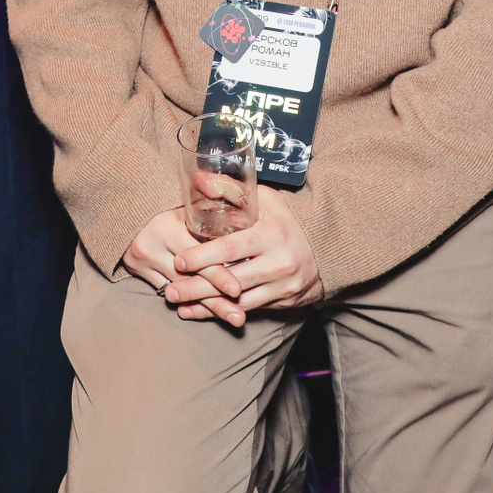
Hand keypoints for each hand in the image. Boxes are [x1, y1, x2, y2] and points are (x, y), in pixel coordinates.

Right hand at [122, 208, 246, 324]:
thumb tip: (246, 217)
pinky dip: (191, 302)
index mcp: (164, 228)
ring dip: (208, 307)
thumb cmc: (166, 206)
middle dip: (217, 301)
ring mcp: (142, 264)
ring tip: (232, 318)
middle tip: (239, 317)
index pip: (196, 257)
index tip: (237, 289)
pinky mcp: (139, 275)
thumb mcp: (185, 206)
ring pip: (181, 292)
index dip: (218, 274)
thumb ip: (210, 210)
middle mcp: (151, 248)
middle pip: (190, 280)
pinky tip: (209, 313)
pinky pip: (168, 293)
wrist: (126, 212)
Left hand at [165, 190, 323, 316]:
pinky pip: (246, 310)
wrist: (323, 251)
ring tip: (176, 302)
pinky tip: (197, 311)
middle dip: (197, 287)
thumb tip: (198, 179)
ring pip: (237, 299)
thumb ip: (230, 189)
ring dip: (204, 304)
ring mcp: (282, 284)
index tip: (178, 260)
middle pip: (231, 279)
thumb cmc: (284, 222)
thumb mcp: (265, 200)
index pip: (232, 248)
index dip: (203, 256)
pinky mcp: (283, 300)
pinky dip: (220, 312)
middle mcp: (279, 261)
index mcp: (272, 233)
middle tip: (169, 290)